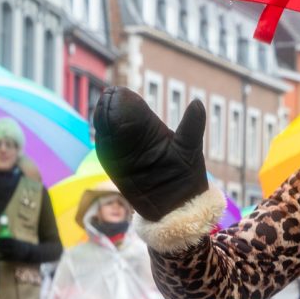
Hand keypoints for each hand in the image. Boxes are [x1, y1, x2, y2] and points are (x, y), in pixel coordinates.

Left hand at [0, 237, 38, 263]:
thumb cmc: (26, 247)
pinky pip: (6, 258)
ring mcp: (13, 253)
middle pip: (2, 246)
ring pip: (3, 252)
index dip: (0, 240)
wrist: (33, 253)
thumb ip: (13, 241)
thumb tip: (6, 239)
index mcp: (15, 242)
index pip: (5, 240)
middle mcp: (13, 247)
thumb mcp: (20, 242)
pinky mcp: (14, 258)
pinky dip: (2, 258)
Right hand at [93, 87, 206, 221]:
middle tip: (108, 98)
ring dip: (103, 122)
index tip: (117, 92)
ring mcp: (121, 152)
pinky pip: (106, 153)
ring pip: (107, 132)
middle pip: (114, 116)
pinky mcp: (115, 168)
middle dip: (109, 108)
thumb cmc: (187, 176)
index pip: (130, 106)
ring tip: (104, 114)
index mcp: (149, 126)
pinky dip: (104, 143)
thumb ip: (191, 126)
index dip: (123, 99)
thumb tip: (197, 102)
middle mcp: (132, 137)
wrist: (178, 206)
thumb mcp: (190, 148)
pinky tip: (102, 133)